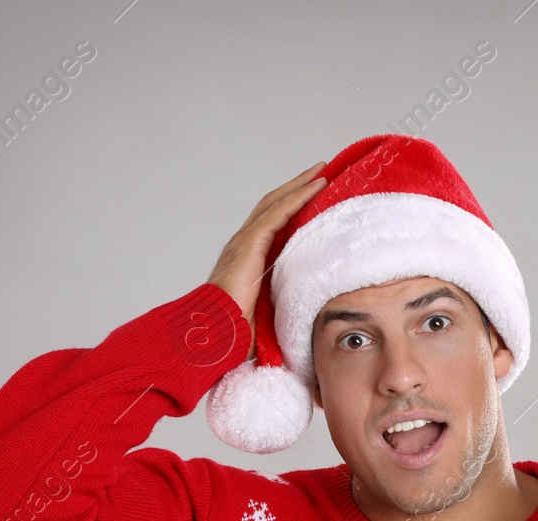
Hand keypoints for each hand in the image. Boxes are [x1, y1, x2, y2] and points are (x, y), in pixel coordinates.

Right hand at [206, 162, 328, 357]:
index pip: (272, 221)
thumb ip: (282, 299)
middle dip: (297, 186)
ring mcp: (245, 240)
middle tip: (320, 172)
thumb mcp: (268, 309)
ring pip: (276, 202)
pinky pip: (278, 213)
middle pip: (274, 204)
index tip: (313, 194)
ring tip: (321, 172)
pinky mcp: (250, 243)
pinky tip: (315, 186)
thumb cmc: (237, 328)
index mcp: (248, 255)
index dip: (291, 204)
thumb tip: (309, 311)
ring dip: (300, 184)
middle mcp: (245, 242)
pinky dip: (298, 197)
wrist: (216, 331)